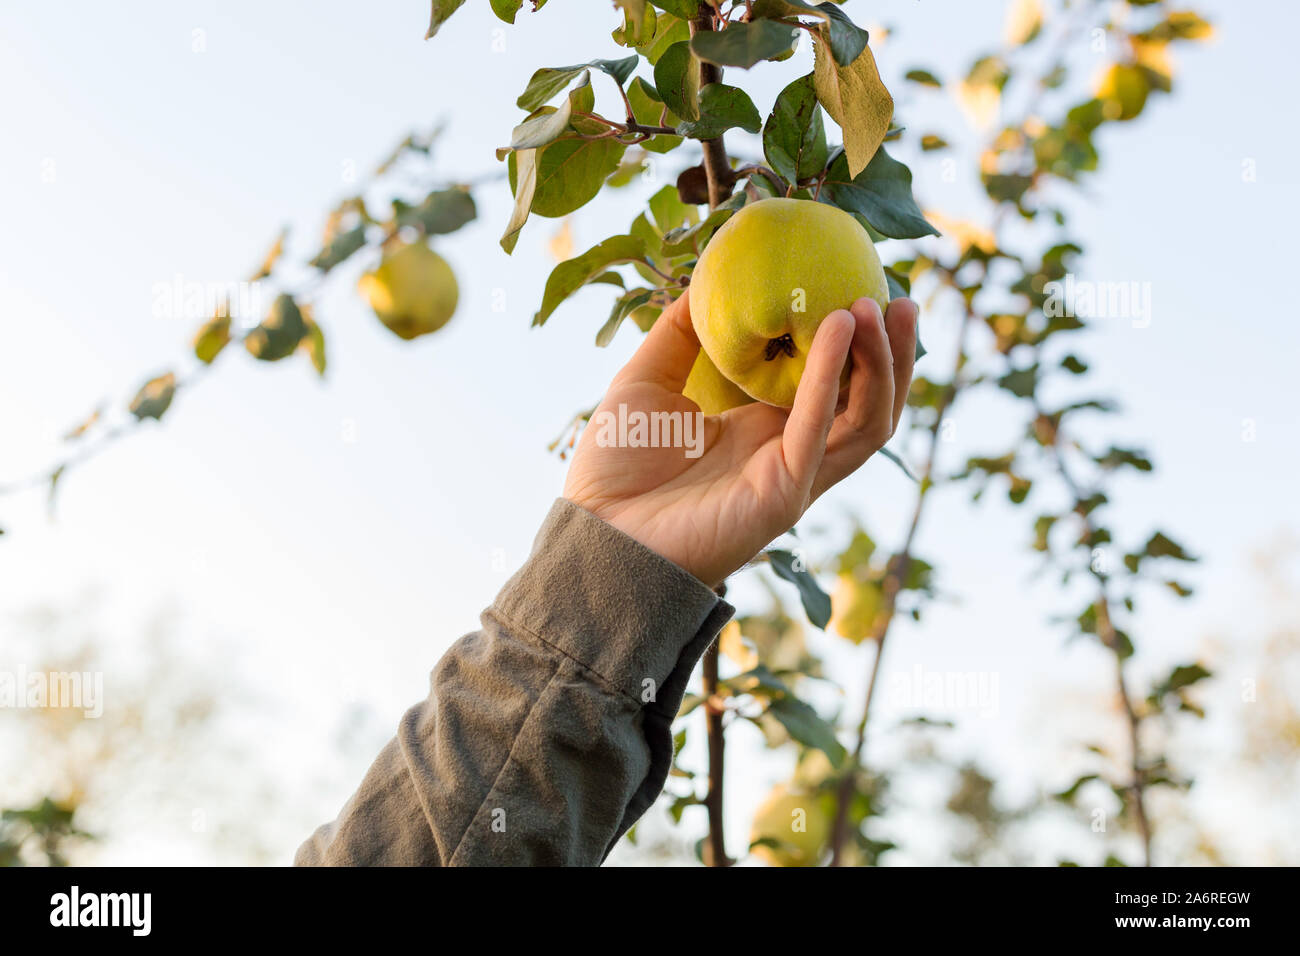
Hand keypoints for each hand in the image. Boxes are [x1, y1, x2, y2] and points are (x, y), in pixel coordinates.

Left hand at [563, 290, 917, 587]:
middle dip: (893, 353)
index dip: (856, 342)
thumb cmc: (615, 467)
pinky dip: (834, 375)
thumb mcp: (645, 381)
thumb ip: (678, 333)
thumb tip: (704, 277)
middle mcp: (789, 452)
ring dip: (882, 363)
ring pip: (865, 420)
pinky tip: (841, 328)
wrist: (596, 533)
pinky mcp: (782, 493)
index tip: (863, 286)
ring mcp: (792, 475)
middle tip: (902, 297)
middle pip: (866, 403)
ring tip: (886, 307)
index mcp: (763, 429)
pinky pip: (820, 428)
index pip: (833, 384)